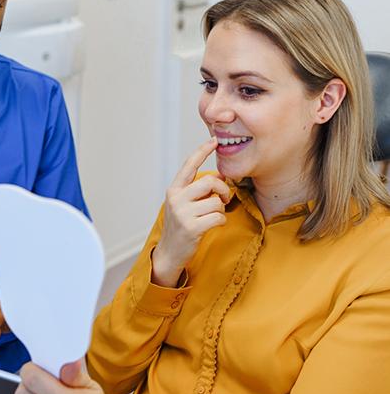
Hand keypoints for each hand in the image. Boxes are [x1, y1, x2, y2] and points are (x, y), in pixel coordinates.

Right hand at [152, 137, 229, 286]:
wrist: (169, 253)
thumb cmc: (180, 226)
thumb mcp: (184, 204)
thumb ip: (197, 190)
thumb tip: (219, 176)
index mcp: (174, 190)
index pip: (189, 165)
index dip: (202, 151)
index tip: (213, 140)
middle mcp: (176, 198)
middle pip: (210, 182)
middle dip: (223, 189)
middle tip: (224, 198)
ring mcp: (182, 213)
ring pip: (216, 201)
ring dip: (221, 209)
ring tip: (214, 215)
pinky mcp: (191, 228)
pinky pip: (218, 217)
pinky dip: (221, 221)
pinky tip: (214, 225)